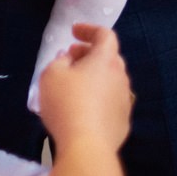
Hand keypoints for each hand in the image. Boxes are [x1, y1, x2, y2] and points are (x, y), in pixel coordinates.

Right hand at [36, 23, 132, 153]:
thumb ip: (59, 61)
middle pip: (110, 57)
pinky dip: (99, 96)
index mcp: (105, 60)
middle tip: (71, 57)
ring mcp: (125, 100)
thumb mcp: (51, 75)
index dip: (89, 29)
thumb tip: (68, 58)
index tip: (73, 32)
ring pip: (111, 80)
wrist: (87, 146)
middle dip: (90, 53)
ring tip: (74, 84)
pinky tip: (83, 108)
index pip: (105, 35)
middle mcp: (121, 77)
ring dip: (95, 76)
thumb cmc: (66, 103)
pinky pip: (111, 100)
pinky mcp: (123, 122)